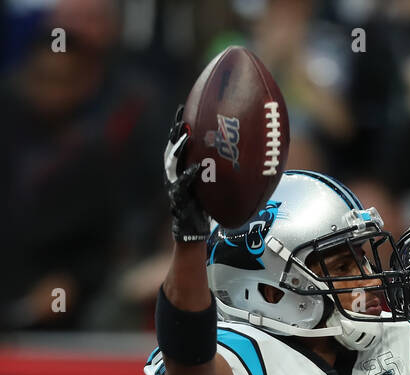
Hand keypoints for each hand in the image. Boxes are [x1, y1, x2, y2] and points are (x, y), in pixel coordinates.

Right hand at [164, 106, 210, 243]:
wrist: (192, 231)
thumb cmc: (203, 206)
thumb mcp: (207, 185)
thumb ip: (214, 170)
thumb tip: (236, 153)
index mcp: (179, 169)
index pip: (177, 144)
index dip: (178, 127)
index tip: (182, 108)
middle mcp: (174, 175)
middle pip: (172, 149)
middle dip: (176, 133)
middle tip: (181, 118)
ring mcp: (174, 186)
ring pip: (174, 163)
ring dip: (179, 149)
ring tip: (185, 136)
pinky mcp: (178, 199)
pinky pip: (184, 184)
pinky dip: (189, 175)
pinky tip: (196, 166)